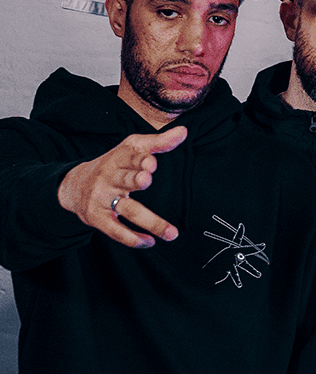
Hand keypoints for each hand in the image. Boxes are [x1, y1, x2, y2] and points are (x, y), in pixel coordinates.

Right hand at [57, 125, 187, 248]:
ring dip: (149, 221)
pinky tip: (149, 242)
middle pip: (124, 180)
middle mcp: (109, 178)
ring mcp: (102, 199)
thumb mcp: (131, 148)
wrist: (74, 184)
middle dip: (135, 180)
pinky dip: (132, 239)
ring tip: (170, 233)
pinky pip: (115, 231)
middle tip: (146, 180)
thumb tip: (184, 132)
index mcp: (119, 159)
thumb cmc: (113, 164)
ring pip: (127, 210)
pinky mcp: (98, 218)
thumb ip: (159, 142)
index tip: (151, 162)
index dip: (140, 160)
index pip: (129, 158)